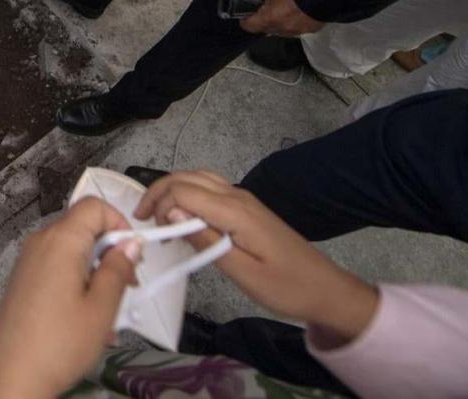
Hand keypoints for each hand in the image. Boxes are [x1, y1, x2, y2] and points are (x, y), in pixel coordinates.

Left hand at [0, 197, 140, 398]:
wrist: (12, 379)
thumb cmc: (58, 345)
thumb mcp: (101, 308)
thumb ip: (118, 269)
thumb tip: (130, 245)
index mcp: (60, 241)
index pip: (94, 206)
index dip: (119, 223)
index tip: (133, 254)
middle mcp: (40, 243)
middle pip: (83, 228)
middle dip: (110, 251)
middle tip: (127, 287)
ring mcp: (27, 262)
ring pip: (71, 251)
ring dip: (95, 272)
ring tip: (107, 313)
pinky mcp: (22, 281)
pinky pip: (56, 268)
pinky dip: (76, 283)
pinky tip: (85, 319)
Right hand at [134, 171, 377, 341]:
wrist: (325, 289)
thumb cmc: (286, 287)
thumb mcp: (243, 273)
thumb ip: (205, 242)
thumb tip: (171, 215)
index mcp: (236, 211)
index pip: (184, 191)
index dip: (160, 206)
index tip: (153, 233)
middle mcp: (238, 196)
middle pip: (187, 178)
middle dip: (159, 193)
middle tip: (142, 220)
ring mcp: (243, 198)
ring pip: (197, 178)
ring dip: (172, 190)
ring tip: (156, 216)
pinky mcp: (245, 206)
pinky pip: (209, 188)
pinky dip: (188, 194)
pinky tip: (182, 216)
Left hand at [240, 0, 323, 35]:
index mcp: (270, 18)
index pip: (249, 26)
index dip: (245, 20)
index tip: (245, 14)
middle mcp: (282, 29)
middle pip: (265, 29)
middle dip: (263, 20)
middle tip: (266, 7)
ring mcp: (297, 32)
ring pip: (281, 30)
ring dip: (279, 22)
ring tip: (284, 9)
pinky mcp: (310, 30)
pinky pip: (296, 29)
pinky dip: (293, 22)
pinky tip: (298, 12)